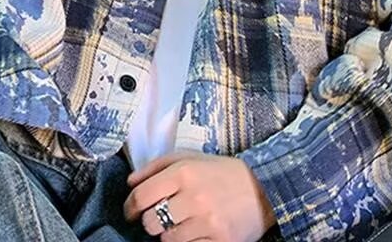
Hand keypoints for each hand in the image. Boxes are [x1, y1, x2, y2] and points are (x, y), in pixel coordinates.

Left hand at [123, 150, 276, 241]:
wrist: (262, 188)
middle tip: (157, 216)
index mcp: (184, 173)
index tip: (130, 211)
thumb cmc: (220, 172)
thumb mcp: (189, 158)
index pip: (142, 196)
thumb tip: (130, 182)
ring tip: (180, 222)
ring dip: (168, 233)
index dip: (130, 207)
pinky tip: (194, 231)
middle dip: (149, 220)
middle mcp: (194, 197)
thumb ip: (156, 166)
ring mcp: (207, 222)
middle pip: (150, 221)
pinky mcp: (219, 241)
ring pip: (167, 239)